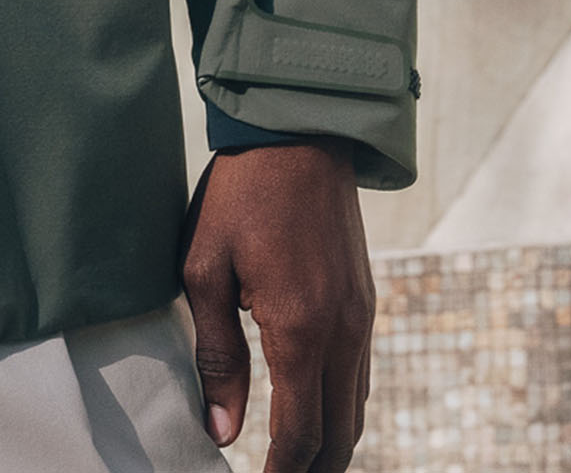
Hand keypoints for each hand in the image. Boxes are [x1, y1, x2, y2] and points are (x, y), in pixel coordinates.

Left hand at [181, 142, 374, 471]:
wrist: (298, 132)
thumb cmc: (239, 194)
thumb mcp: (205, 269)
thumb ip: (216, 355)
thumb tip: (223, 430)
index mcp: (299, 328)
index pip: (300, 433)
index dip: (281, 472)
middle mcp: (343, 332)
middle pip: (339, 435)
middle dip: (311, 468)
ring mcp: (361, 317)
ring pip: (356, 409)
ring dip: (330, 443)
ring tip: (293, 461)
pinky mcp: (365, 300)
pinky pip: (360, 374)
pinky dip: (341, 406)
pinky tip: (313, 409)